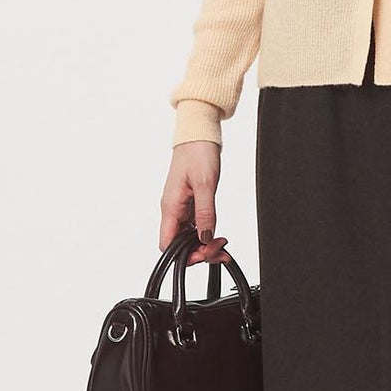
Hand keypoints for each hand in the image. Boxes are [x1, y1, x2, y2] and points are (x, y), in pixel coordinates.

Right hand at [161, 141, 229, 265]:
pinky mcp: (189, 203)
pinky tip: (216, 234)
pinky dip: (205, 233)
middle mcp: (172, 209)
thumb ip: (205, 212)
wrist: (198, 134)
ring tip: (222, 245)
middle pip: (179, 244)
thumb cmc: (198, 152)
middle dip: (198, 252)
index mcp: (170, 206)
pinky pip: (194, 225)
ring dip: (203, 244)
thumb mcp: (205, 183)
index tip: (204, 254)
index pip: (168, 244)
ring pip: (187, 236)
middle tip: (220, 250)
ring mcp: (181, 207)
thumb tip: (205, 236)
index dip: (184, 255)